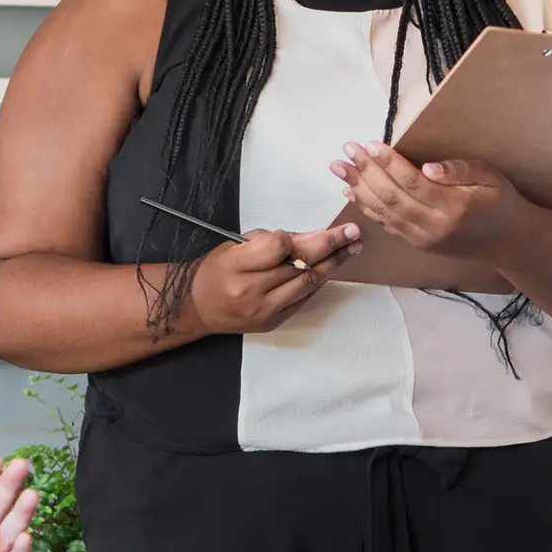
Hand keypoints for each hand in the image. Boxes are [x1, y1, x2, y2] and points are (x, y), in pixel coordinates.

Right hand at [190, 224, 360, 335]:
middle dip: (330, 246)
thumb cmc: (216, 272)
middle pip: (299, 265)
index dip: (297, 237)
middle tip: (353, 233)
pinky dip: (319, 282)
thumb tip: (311, 235)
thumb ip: (271, 240)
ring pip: (308, 283)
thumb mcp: (235, 245)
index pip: (277, 247)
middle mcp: (250, 290)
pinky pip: (304, 299)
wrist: (199, 307)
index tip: (315, 229)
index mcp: (235, 265)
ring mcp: (264, 310)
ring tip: (351, 249)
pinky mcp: (273, 322)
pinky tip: (331, 268)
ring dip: (333, 264)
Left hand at [331, 141, 525, 259]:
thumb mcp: (491, 178)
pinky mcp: (416, 243)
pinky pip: (386, 224)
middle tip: (347, 150)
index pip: (412, 183)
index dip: (388, 163)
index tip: (369, 144)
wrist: (508, 241)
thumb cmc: (500, 202)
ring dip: (358, 189)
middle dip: (365, 172)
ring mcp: (422, 238)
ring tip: (339, 168)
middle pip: (391, 198)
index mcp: (454, 207)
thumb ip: (459, 171)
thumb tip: (427, 168)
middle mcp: (433, 226)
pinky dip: (366, 208)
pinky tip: (351, 192)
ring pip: (383, 213)